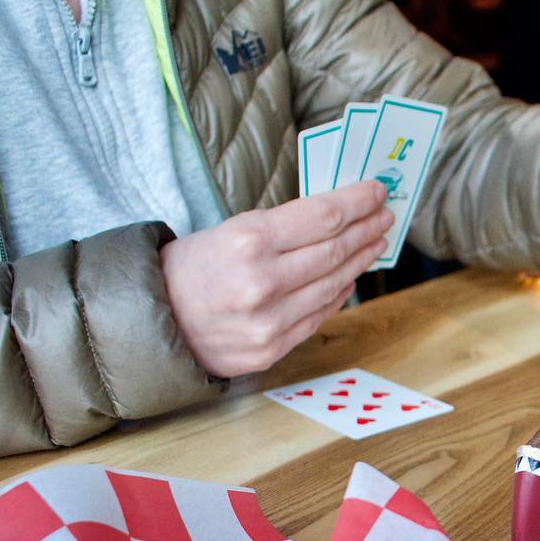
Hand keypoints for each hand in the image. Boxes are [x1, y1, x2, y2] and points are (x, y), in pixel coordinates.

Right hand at [162, 182, 392, 376]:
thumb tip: (337, 216)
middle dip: (366, 230)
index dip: (357, 202)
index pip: (323, 216)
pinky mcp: (273, 348)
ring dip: (360, 261)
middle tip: (384, 216)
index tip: (377, 192)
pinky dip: (339, 292)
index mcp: (248, 241)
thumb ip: (282, 228)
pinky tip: (350, 276)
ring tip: (375, 243)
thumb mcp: (229, 230)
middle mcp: (262, 282)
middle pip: (334, 250)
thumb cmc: (192, 268)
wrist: (155, 320)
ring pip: (333, 284)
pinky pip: (319, 314)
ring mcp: (270, 321)